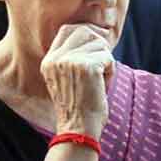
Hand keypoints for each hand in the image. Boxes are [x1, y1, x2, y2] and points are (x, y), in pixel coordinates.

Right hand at [40, 24, 114, 138]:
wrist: (79, 130)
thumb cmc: (79, 107)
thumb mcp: (66, 79)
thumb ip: (72, 58)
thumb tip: (97, 34)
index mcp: (49, 61)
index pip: (67, 30)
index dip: (86, 34)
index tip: (95, 47)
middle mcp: (56, 58)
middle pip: (85, 31)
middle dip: (98, 45)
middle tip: (101, 66)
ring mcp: (70, 61)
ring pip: (99, 44)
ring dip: (105, 61)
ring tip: (99, 81)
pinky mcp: (86, 66)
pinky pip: (108, 58)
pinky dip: (111, 71)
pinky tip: (103, 86)